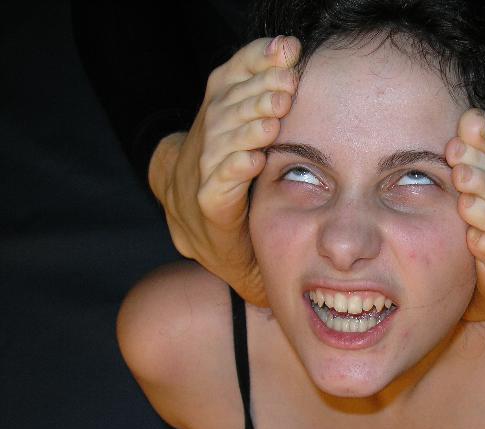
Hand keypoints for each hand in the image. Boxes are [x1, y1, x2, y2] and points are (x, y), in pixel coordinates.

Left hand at [149, 36, 300, 306]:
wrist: (191, 207)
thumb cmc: (232, 245)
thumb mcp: (249, 276)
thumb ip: (265, 290)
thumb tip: (284, 316)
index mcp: (207, 222)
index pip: (210, 195)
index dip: (226, 174)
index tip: (252, 159)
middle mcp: (194, 178)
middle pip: (214, 143)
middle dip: (247, 119)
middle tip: (280, 100)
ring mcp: (198, 143)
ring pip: (218, 110)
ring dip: (253, 88)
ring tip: (287, 74)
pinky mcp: (208, 114)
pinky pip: (223, 83)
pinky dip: (250, 63)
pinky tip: (278, 50)